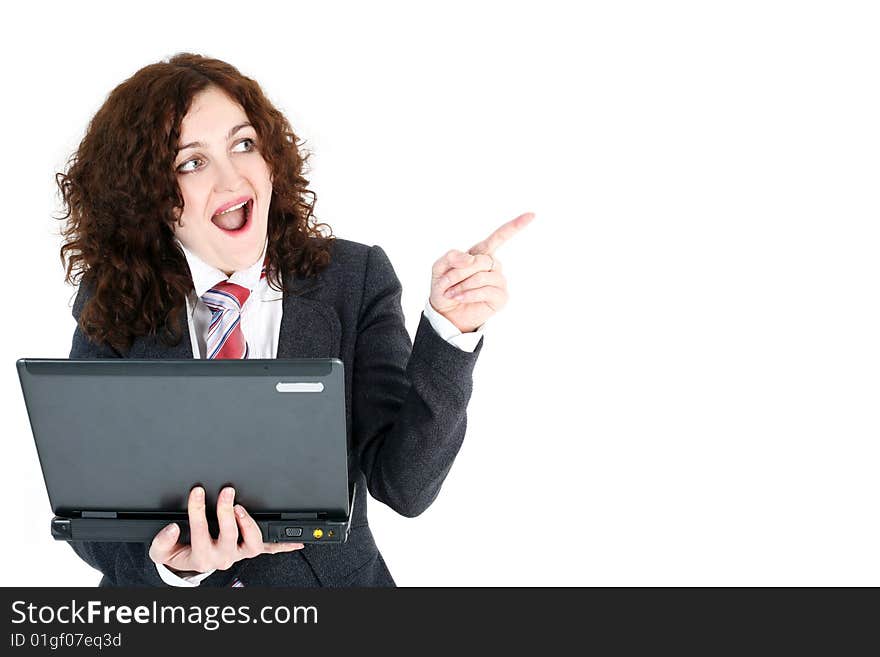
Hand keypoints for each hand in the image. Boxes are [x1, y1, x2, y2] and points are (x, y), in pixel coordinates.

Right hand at [148, 485, 303, 574]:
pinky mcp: (250, 550)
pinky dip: (283, 545)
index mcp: (201, 556)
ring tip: (242, 506)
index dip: (198, 510)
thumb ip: (162, 540)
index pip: (199, 530)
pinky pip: (269, 548)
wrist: (189, 565)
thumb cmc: (178, 553)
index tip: (197, 491)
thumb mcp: (161, 551)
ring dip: (249, 523)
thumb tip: (173, 527)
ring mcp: (239, 553)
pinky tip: (296, 541)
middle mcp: (222, 556)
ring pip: (252, 542)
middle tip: (226, 492)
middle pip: (229, 535)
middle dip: (226, 512)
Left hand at [429, 212, 534, 332]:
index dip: (515, 226)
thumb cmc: (444, 288)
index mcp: (480, 254)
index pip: (499, 237)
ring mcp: (499, 281)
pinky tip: (459, 298)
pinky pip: (486, 291)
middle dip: (459, 272)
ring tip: (451, 292)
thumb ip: (451, 257)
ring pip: (483, 276)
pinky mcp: (501, 297)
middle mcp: (492, 266)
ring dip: (463, 284)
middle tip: (445, 283)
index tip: (531, 215)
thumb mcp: (440, 268)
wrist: (445, 312)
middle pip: (481, 260)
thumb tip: (470, 258)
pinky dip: (469, 294)